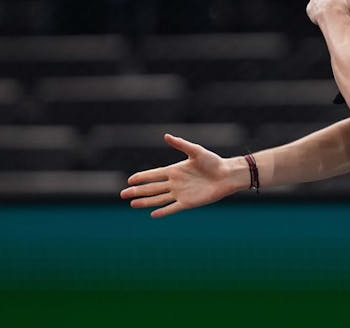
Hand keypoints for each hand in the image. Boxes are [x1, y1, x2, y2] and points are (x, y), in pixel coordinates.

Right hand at [119, 133, 242, 217]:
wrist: (227, 175)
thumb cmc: (213, 161)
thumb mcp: (196, 151)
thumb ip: (181, 144)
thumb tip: (166, 136)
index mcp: (174, 170)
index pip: (153, 175)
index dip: (142, 177)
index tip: (129, 179)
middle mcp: (175, 183)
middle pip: (152, 188)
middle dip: (137, 191)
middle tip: (123, 194)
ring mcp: (180, 193)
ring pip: (158, 199)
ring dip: (145, 201)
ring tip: (132, 204)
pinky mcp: (188, 202)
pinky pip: (172, 208)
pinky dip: (162, 211)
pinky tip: (152, 214)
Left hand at [307, 0, 349, 24]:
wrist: (334, 16)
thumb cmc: (346, 9)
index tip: (346, 1)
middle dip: (333, 1)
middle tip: (339, 10)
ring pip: (320, 2)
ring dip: (325, 8)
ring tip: (332, 17)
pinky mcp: (310, 7)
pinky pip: (314, 12)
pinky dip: (318, 16)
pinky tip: (325, 20)